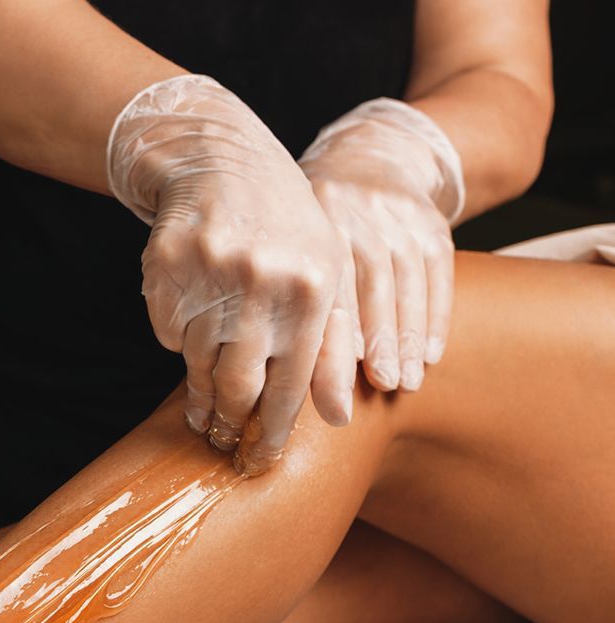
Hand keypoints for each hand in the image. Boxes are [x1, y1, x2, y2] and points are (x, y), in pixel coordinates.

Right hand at [107, 75, 356, 475]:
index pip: (291, 385)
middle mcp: (261, 284)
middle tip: (223, 445)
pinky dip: (178, 339)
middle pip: (238, 386)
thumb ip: (333, 348)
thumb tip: (337, 419)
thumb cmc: (286, 228)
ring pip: (197, 363)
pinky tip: (190, 325)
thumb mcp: (325, 276)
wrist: (222, 162)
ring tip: (202, 413)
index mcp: (310, 290)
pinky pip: (167, 332)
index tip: (258, 461)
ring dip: (199, 394)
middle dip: (229, 425)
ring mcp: (208, 276)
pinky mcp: (165, 271)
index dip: (271, 432)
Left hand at [299, 98, 464, 391]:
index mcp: (306, 222)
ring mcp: (395, 212)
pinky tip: (429, 355)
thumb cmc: (305, 223)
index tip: (331, 391)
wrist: (366, 156)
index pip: (318, 292)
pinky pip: (438, 272)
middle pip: (366, 286)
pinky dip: (436, 316)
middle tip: (378, 390)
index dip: (327, 346)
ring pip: (406, 281)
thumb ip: (276, 297)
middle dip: (373, 344)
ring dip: (406, 339)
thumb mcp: (283, 242)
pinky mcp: (430, 218)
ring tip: (403, 384)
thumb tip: (259, 376)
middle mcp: (352, 212)